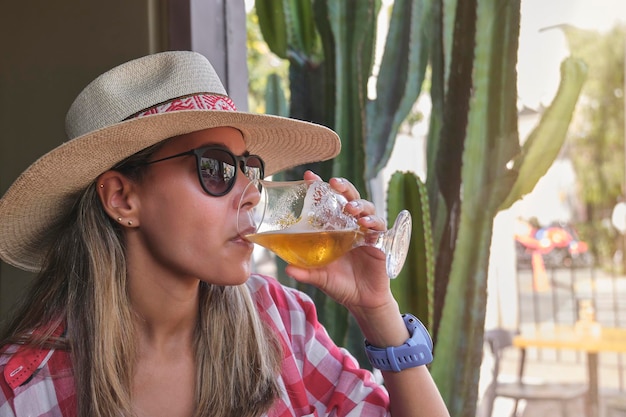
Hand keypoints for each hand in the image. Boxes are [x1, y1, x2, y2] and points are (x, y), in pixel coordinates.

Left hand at [285, 171, 396, 313]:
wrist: (362, 302)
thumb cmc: (340, 285)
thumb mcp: (320, 278)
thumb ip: (305, 272)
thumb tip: (287, 269)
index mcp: (334, 229)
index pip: (327, 202)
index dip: (320, 188)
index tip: (309, 176)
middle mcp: (350, 226)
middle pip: (349, 198)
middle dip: (343, 187)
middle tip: (334, 183)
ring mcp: (366, 232)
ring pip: (366, 208)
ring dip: (359, 204)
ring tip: (350, 208)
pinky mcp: (379, 242)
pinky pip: (379, 226)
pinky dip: (373, 221)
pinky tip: (365, 223)